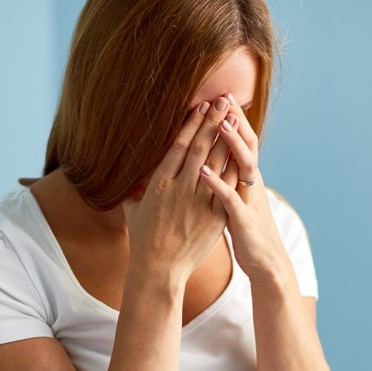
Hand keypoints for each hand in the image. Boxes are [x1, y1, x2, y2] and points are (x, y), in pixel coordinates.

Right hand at [120, 97, 233, 281]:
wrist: (158, 269)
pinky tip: (244, 153)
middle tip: (223, 101)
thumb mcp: (133, 210)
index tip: (201, 107)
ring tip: (235, 118)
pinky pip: (228, 188)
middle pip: (199, 148)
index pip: (178, 146)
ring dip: (226, 138)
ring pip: (216, 163)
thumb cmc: (143, 240)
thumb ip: (133, 190)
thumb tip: (127, 178)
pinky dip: (235, 169)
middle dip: (213, 122)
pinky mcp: (213, 217)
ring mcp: (198, 202)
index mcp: (159, 183)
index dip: (191, 124)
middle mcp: (179, 189)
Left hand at [197, 94, 294, 284]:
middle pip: (246, 145)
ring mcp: (248, 200)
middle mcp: (250, 184)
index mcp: (247, 178)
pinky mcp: (242, 220)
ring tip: (219, 124)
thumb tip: (220, 162)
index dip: (234, 119)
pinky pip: (228, 199)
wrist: (266, 263)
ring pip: (242, 166)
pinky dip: (216, 183)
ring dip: (232, 145)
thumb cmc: (248, 231)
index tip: (222, 96)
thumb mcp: (239, 200)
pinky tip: (202, 171)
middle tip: (224, 97)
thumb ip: (231, 180)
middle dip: (235, 121)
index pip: (243, 141)